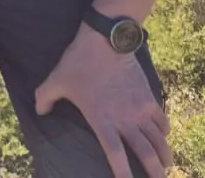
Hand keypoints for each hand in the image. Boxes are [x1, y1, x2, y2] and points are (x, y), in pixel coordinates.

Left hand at [34, 24, 170, 177]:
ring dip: (164, 156)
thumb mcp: (56, 81)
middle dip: (154, 173)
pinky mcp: (149, 97)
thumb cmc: (79, 62)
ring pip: (159, 141)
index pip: (115, 154)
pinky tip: (164, 137)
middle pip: (146, 154)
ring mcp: (140, 109)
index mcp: (102, 120)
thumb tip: (40, 112)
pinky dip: (164, 132)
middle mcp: (125, 120)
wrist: (105, 40)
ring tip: (165, 166)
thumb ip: (45, 98)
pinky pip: (161, 120)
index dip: (123, 173)